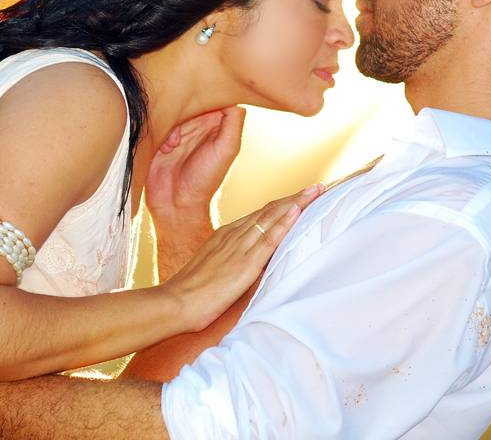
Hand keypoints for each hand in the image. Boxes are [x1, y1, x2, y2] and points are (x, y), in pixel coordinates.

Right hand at [145, 106, 245, 218]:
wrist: (176, 204)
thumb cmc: (205, 180)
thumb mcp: (226, 149)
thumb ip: (233, 122)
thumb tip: (233, 97)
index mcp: (216, 125)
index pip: (214, 97)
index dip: (207, 97)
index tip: (201, 105)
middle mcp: (198, 125)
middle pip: (190, 101)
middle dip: (184, 112)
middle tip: (185, 129)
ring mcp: (179, 131)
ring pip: (172, 111)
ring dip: (172, 127)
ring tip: (175, 145)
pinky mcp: (161, 138)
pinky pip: (157, 123)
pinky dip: (161, 133)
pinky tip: (165, 149)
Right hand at [161, 182, 323, 330]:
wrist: (174, 303)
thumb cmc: (189, 294)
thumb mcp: (210, 269)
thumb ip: (227, 261)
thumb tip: (243, 265)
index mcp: (226, 236)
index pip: (260, 215)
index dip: (281, 205)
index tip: (300, 197)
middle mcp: (233, 235)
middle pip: (269, 210)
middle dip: (295, 198)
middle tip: (317, 187)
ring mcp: (239, 247)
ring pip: (272, 218)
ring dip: (296, 203)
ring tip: (316, 191)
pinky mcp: (244, 263)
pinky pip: (269, 238)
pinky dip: (284, 222)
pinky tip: (298, 210)